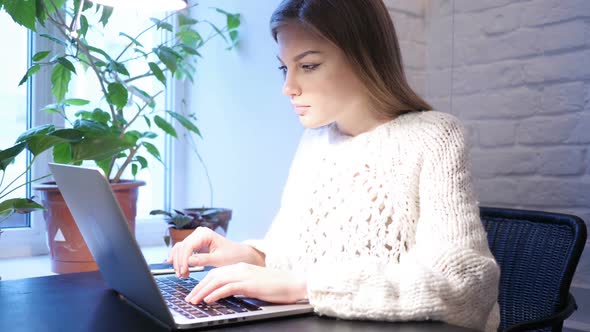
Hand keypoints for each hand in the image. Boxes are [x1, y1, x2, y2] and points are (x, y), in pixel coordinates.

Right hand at [167, 227, 264, 278]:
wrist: (239, 254)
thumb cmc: (232, 256)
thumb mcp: (219, 259)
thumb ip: (203, 260)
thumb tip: (188, 261)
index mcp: (205, 234)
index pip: (188, 246)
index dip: (183, 260)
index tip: (183, 272)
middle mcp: (199, 233)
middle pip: (181, 247)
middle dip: (179, 262)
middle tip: (181, 276)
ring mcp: (196, 237)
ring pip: (180, 248)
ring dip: (178, 261)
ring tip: (181, 275)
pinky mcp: (196, 243)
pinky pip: (183, 250)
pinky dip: (180, 259)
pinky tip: (177, 267)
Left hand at [185, 262, 307, 303]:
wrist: (293, 283)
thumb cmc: (276, 286)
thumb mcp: (253, 284)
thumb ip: (240, 286)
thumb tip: (226, 294)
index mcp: (240, 267)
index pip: (216, 273)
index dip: (203, 283)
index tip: (194, 293)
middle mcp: (240, 268)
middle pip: (213, 276)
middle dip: (198, 287)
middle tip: (189, 298)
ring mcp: (244, 275)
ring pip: (217, 281)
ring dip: (202, 291)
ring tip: (194, 301)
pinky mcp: (249, 284)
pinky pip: (228, 288)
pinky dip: (215, 293)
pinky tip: (208, 300)